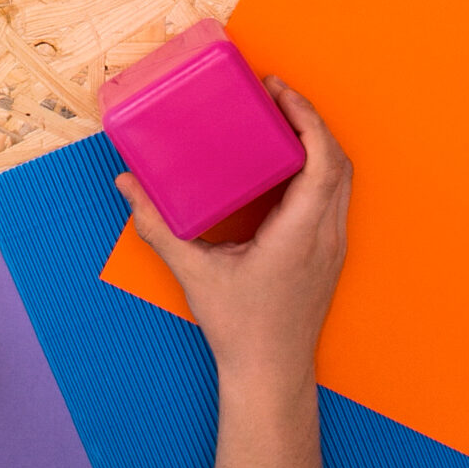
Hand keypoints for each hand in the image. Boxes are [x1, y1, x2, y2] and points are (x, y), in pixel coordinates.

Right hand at [118, 77, 350, 396]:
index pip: (322, 161)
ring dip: (318, 142)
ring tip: (281, 118)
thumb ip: (158, 226)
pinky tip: (286, 162)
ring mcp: (332, 246)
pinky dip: (318, 166)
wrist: (272, 376)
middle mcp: (325, 236)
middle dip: (311, 119)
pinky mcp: (328, 254)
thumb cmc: (239, 329)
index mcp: (300, 234)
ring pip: (341, 179)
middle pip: (338, 161)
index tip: (279, 91)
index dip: (307, 118)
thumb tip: (128, 185)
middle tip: (275, 94)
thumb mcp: (193, 273)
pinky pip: (333, 196)